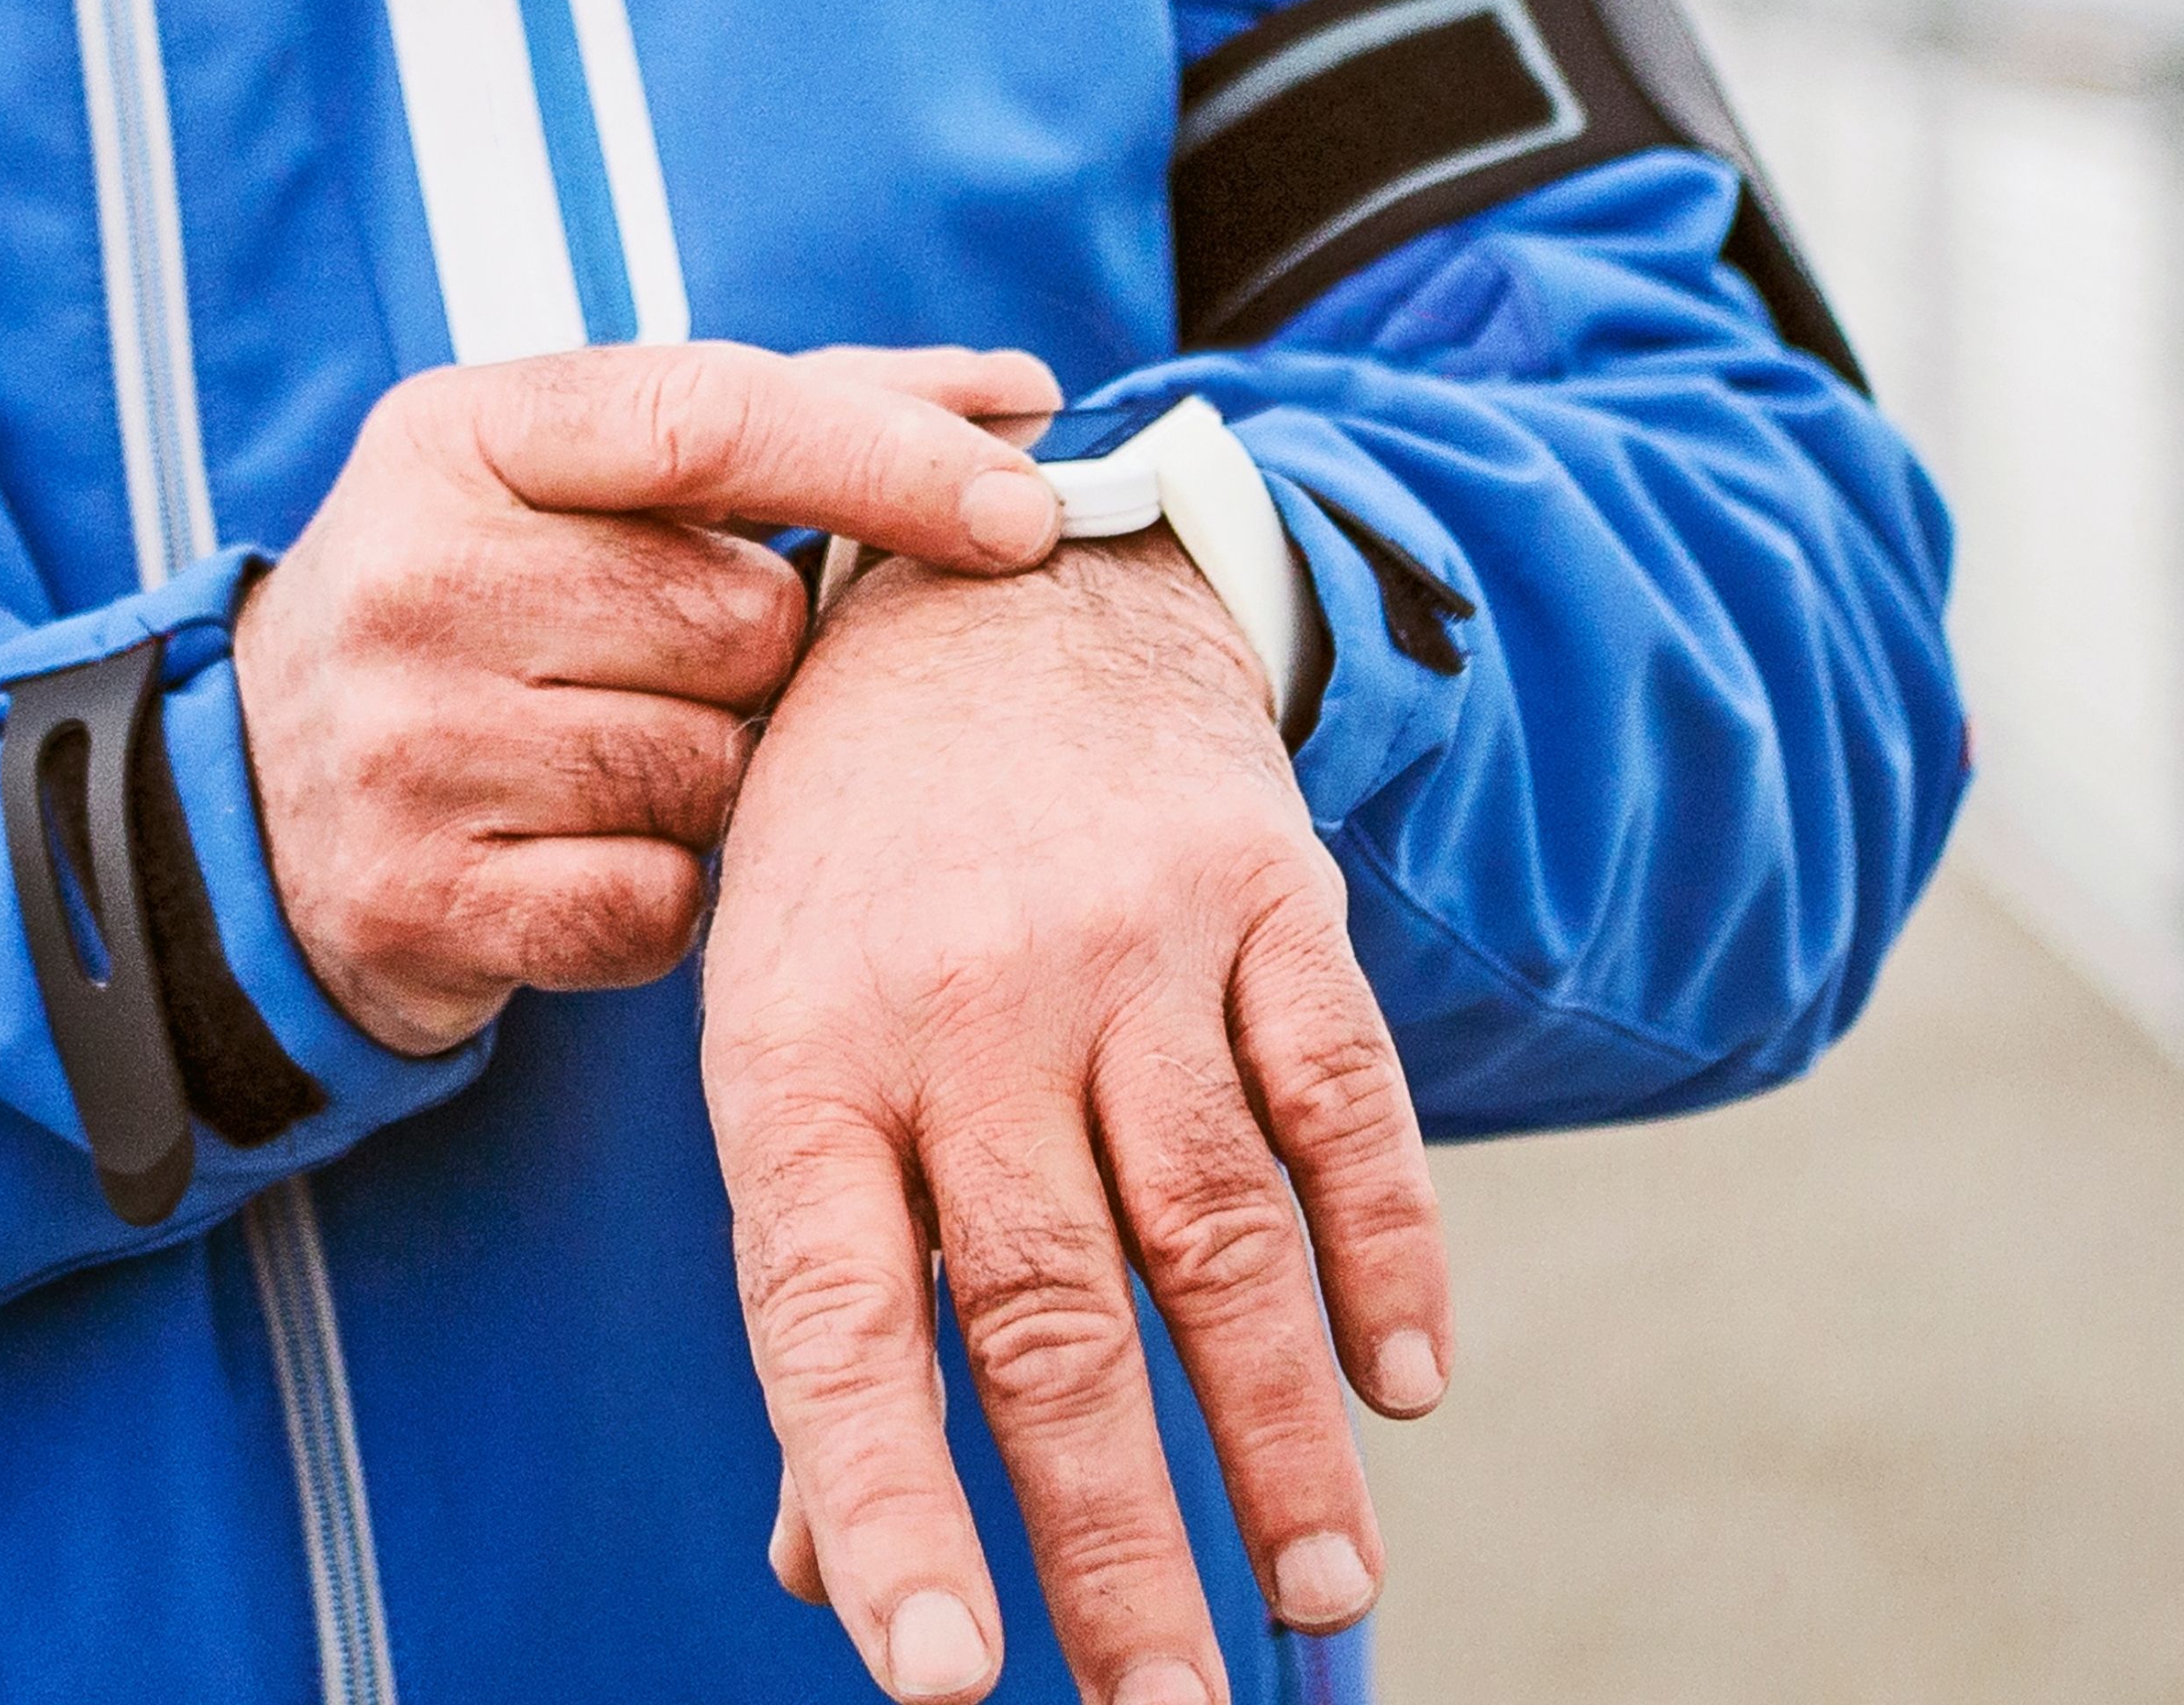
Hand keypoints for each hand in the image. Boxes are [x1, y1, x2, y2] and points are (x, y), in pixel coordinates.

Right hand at [237, 343, 1069, 1056]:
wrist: (258, 803)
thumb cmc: (485, 606)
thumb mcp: (583, 474)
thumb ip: (804, 415)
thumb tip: (1025, 393)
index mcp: (457, 435)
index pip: (712, 419)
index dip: (889, 461)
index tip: (1028, 507)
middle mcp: (411, 577)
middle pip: (738, 618)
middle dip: (757, 657)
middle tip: (671, 667)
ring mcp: (403, 747)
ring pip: (709, 771)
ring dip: (713, 781)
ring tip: (615, 756)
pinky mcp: (418, 902)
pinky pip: (660, 906)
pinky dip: (665, 896)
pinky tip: (589, 855)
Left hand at [705, 536, 1449, 1704]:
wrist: (988, 587)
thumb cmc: (855, 868)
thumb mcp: (777, 1040)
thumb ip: (821, 1292)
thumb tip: (827, 1564)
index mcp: (800, 1060)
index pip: (837, 1326)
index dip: (889, 1506)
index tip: (937, 1683)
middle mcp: (960, 1007)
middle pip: (1052, 1316)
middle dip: (1117, 1545)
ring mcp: (1123, 946)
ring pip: (1217, 1233)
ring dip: (1276, 1438)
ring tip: (1318, 1598)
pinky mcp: (1261, 893)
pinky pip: (1340, 1100)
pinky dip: (1388, 1251)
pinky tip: (1406, 1382)